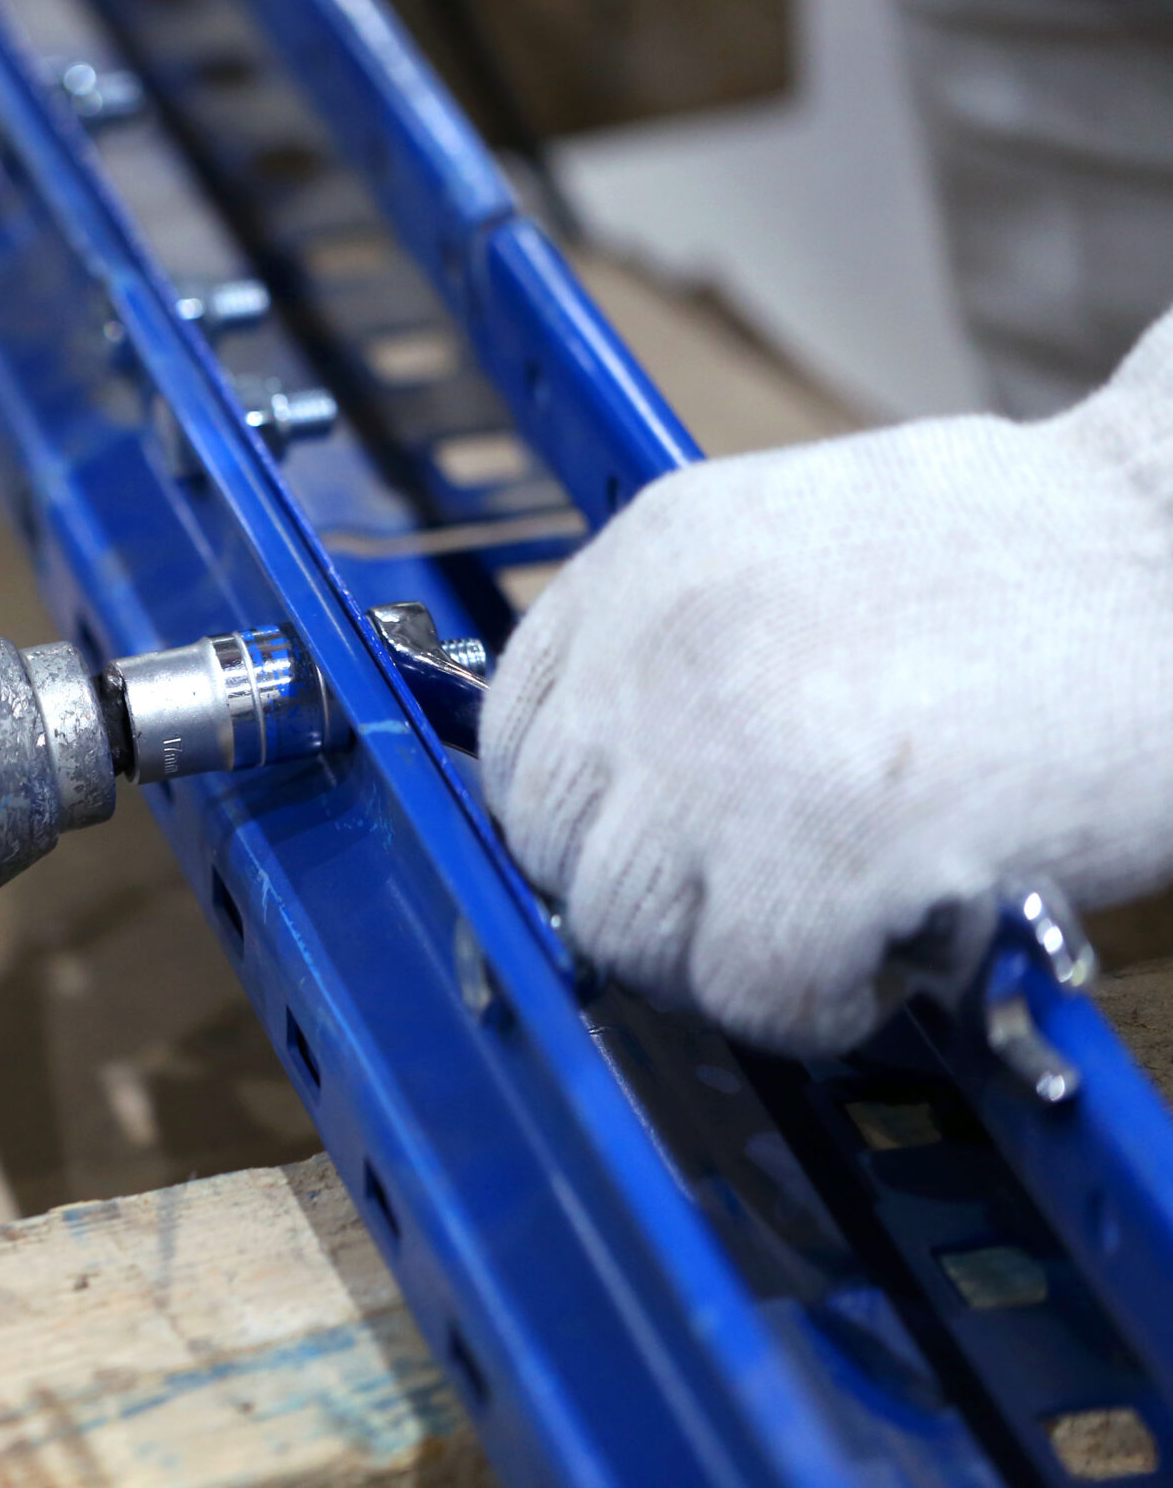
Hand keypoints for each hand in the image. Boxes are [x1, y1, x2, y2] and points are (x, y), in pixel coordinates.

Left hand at [484, 315, 1172, 1053]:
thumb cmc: (1031, 562)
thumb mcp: (797, 545)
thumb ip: (686, 643)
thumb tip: (617, 788)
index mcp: (644, 562)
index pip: (517, 747)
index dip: (594, 823)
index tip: (671, 851)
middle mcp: (657, 650)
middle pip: (559, 853)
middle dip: (662, 899)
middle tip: (774, 897)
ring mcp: (724, 751)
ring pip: (633, 938)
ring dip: (734, 958)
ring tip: (849, 914)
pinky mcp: (819, 850)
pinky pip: (753, 995)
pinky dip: (825, 1003)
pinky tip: (905, 943)